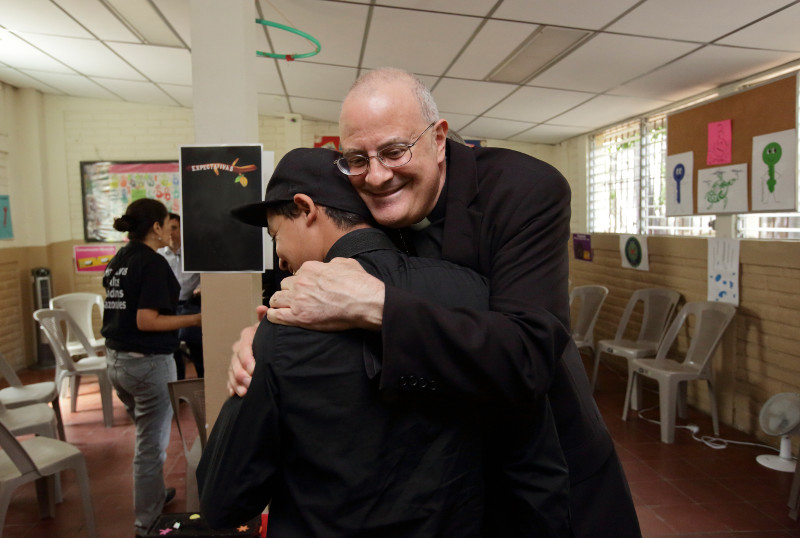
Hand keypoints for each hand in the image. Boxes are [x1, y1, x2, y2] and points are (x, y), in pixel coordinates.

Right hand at [226, 306, 267, 396]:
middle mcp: (238, 347)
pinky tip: (233, 394)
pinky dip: (231, 386)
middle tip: (250, 385)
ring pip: (232, 372)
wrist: (266, 341)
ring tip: (244, 392)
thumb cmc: (269, 334)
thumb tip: (262, 308)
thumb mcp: (268, 326)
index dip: (247, 360)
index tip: (254, 370)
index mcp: (247, 336)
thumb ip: (265, 318)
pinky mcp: (234, 370)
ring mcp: (235, 359)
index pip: (244, 348)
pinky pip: (229, 379)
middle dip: (242, 374)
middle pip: (236, 362)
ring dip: (237, 383)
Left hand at [267, 258, 384, 330]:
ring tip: (284, 308)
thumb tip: (330, 265)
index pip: (297, 274)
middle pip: (285, 285)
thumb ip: (333, 263)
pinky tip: (276, 317)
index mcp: (310, 268)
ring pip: (276, 298)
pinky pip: (275, 315)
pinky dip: (273, 316)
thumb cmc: (359, 284)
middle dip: (289, 292)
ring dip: (280, 303)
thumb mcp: (346, 263)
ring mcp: (298, 299)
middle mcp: (301, 282)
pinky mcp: (298, 316)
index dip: (301, 282)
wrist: (364, 302)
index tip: (306, 289)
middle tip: (297, 299)